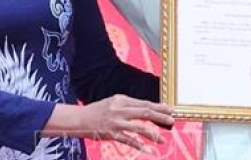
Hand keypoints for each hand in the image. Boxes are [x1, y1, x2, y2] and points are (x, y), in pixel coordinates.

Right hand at [42, 95, 174, 150]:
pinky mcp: (112, 134)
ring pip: (139, 128)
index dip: (158, 107)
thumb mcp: (112, 102)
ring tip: (163, 139)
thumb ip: (127, 105)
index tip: (170, 109)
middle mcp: (120, 110)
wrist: (78, 119)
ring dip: (153, 134)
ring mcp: (116, 123)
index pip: (144, 103)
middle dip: (160, 117)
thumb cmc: (97, 111)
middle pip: (145, 112)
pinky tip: (148, 150)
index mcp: (121, 100)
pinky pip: (129, 140)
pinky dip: (140, 145)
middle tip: (172, 121)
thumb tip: (145, 109)